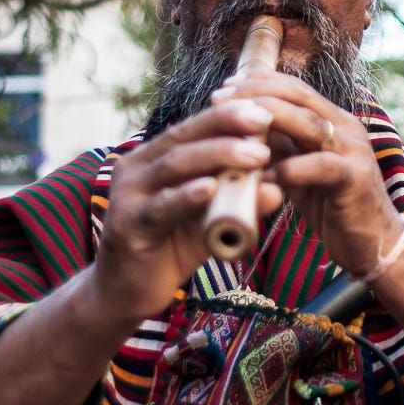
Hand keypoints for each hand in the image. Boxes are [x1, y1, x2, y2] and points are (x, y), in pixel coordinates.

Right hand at [94, 99, 281, 319]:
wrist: (125, 294)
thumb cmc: (168, 250)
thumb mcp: (209, 222)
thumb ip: (237, 205)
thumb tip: (278, 188)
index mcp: (152, 159)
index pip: (191, 128)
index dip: (226, 115)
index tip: (264, 109)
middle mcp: (135, 169)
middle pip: (182, 138)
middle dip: (225, 126)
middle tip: (265, 121)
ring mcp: (127, 196)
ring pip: (174, 166)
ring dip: (216, 157)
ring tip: (255, 155)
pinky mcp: (127, 227)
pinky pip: (160, 208)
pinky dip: (186, 197)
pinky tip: (210, 189)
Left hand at [210, 70, 403, 276]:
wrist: (372, 242)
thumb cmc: (331, 205)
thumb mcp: (299, 169)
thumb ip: (278, 146)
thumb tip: (240, 127)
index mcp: (333, 120)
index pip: (294, 87)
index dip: (259, 82)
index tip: (225, 86)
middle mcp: (346, 127)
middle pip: (298, 96)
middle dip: (255, 95)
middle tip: (218, 101)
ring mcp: (354, 151)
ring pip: (308, 124)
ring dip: (266, 122)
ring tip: (233, 130)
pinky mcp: (356, 180)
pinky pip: (320, 166)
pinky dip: (289, 169)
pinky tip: (262, 176)